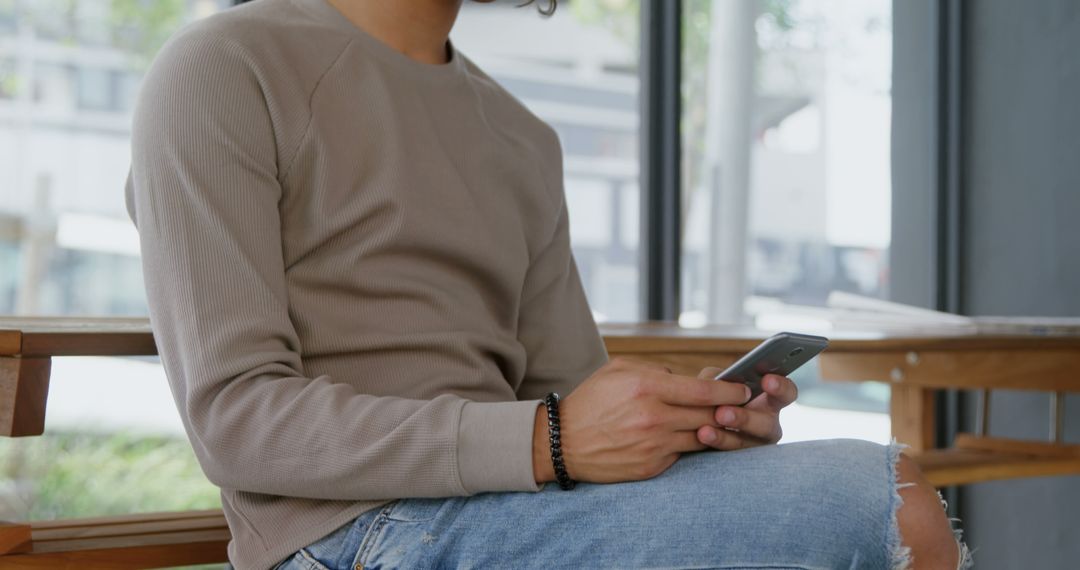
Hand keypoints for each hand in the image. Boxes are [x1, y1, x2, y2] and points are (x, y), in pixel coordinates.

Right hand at [532, 357, 751, 484]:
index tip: (744, 389)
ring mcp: (654, 445)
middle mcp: (653, 417)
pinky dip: (689, 445)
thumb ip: (657, 370)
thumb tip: (691, 379)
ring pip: (702, 436)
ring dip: (714, 429)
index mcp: (646, 388)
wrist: (562, 442)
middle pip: (709, 414)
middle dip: (730, 409)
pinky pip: (683, 454)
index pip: (703, 390)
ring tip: (720, 421)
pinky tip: (691, 437)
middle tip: (741, 405)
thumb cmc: (592, 400)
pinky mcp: (652, 466)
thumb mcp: (619, 370)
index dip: (730, 390)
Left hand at [693, 368, 797, 450]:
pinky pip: (729, 455)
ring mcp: (755, 444)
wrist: (694, 423)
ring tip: (705, 430)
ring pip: (746, 444)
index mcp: (770, 400)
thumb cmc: (710, 396)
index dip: (781, 387)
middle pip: (767, 424)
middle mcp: (768, 423)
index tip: (767, 380)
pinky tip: (701, 435)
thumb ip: (716, 378)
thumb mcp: (713, 382)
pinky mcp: (739, 460)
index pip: (786, 393)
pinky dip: (715, 444)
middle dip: (745, 419)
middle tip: (722, 413)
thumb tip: (715, 382)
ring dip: (725, 436)